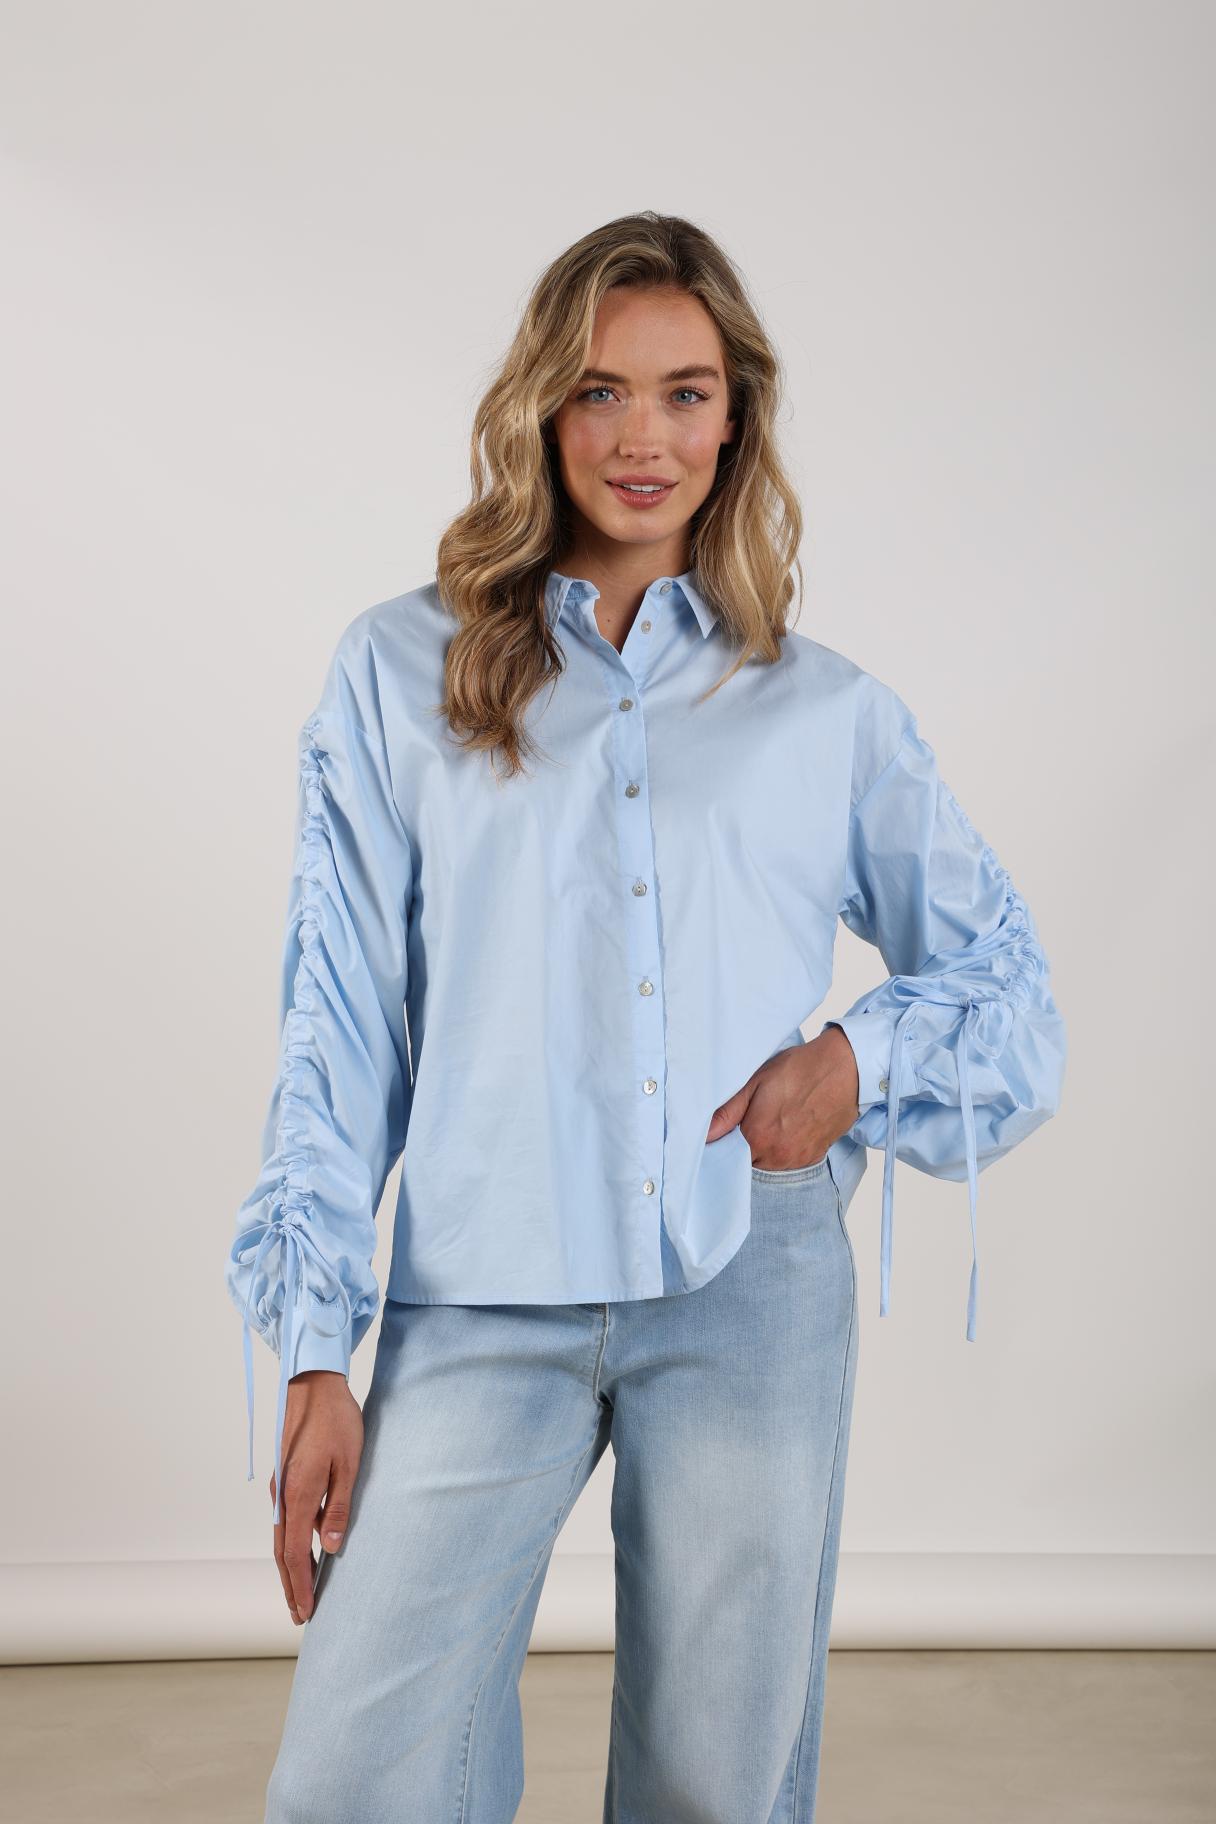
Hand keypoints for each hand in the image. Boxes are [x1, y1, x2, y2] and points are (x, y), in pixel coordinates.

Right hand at [270, 1369, 363, 1624]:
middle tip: (299, 1615)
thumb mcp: (349, 1464)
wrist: (313, 1384)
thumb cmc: (336, 1421)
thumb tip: (332, 1547)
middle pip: (281, 1551)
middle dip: (290, 1585)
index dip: (300, 1585)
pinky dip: (292, 1542)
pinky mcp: (285, 1477)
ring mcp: (280, 1486)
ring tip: (299, 1592)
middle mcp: (281, 1495)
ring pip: (281, 1536)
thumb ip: (339, 1506)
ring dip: (290, 1566)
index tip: (305, 1611)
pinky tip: (306, 1549)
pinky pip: (285, 1519)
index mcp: (297, 1495)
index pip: (295, 1553)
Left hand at [706, 1026, 860, 1170]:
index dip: (722, 1145)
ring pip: (766, 1166)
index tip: (724, 1132)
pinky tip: (785, 1130)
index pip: (726, 1157)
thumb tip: (705, 1135)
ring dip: (761, 1152)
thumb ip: (727, 1112)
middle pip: (746, 1164)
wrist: (845, 1070)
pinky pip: (788, 1164)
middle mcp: (776, 1155)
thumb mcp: (756, 1081)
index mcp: (757, 1137)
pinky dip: (781, 1153)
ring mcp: (796, 1160)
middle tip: (749, 1123)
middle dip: (741, 1149)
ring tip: (769, 1124)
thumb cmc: (799, 1070)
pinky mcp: (813, 1157)